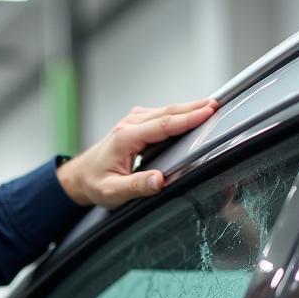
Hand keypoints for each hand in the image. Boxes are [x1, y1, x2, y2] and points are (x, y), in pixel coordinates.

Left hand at [57, 99, 217, 208]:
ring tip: (211, 107)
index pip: (163, 124)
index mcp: (126, 138)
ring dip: (189, 108)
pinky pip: (162, 115)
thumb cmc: (95, 184)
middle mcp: (130, 124)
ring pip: (166, 111)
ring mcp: (133, 121)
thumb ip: (136, 187)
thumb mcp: (112, 192)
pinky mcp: (137, 123)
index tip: (209, 111)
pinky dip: (179, 114)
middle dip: (194, 107)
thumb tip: (159, 180)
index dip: (187, 118)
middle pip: (168, 112)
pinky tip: (192, 115)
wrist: (80, 176)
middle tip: (218, 105)